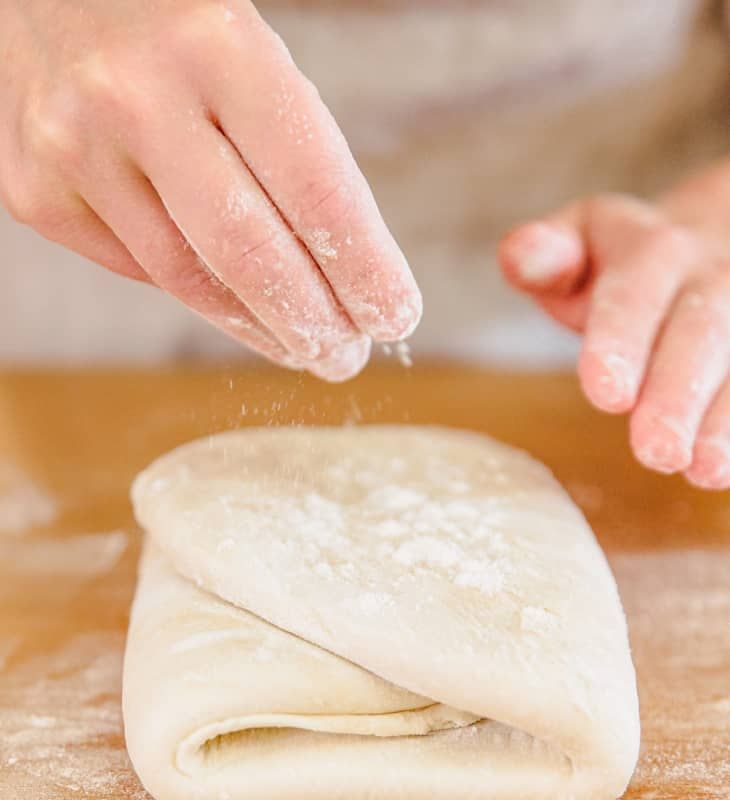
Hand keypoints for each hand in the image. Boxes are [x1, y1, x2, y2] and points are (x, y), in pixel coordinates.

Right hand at [0, 0, 420, 379]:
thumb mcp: (250, 50)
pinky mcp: (36, 192)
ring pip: (189, 280)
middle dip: (312, 324)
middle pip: (248, 256)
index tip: (396, 316)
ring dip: (259, 326)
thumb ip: (293, 147)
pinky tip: (228, 296)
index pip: (315, 191)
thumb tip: (345, 275)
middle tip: (347, 357)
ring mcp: (72, 149)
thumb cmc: (174, 22)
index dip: (365, 270)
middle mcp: (134, 97)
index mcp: (216, 44)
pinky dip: (196, 289)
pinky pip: (139, 268)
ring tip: (301, 344)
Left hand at [499, 182, 729, 489]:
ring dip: (725, 420)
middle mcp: (710, 275)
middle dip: (677, 394)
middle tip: (656, 452)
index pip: (634, 295)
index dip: (621, 341)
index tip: (608, 396)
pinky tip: (725, 472)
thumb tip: (520, 255)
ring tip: (704, 471)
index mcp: (649, 249)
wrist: (705, 242)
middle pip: (699, 332)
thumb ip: (542, 257)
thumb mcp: (574, 247)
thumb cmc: (617, 265)